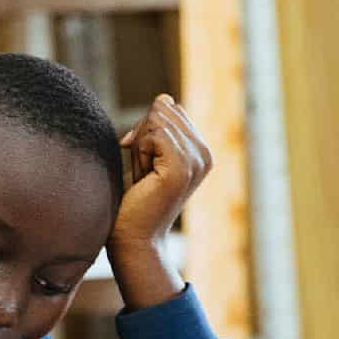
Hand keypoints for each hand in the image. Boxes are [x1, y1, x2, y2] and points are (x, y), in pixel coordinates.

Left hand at [108, 95, 212, 309]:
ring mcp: (197, 160)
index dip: (145, 129)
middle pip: (162, 109)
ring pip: (156, 120)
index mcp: (200, 149)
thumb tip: (163, 98)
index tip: (141, 161)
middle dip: (141, 136)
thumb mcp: (146, 158)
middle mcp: (205, 153)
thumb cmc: (132, 203)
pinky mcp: (182, 168)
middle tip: (141, 171)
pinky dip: (138, 153)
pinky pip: (153, 134)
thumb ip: (155, 129)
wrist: (133, 240)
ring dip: (138, 147)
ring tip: (143, 176)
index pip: (169, 108)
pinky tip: (143, 177)